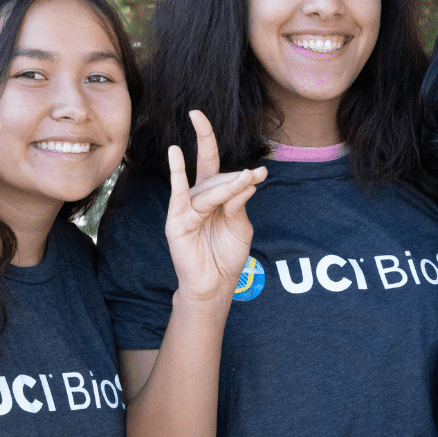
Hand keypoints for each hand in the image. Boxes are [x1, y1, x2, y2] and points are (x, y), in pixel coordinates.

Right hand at [164, 110, 267, 302]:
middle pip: (213, 172)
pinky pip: (178, 194)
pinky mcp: (177, 220)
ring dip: (228, 185)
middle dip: (228, 167)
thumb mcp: (240, 226)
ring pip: (209, 189)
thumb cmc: (227, 256)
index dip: (242, 173)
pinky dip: (176, 172)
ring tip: (247, 179)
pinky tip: (174, 152)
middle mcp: (199, 197)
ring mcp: (187, 207)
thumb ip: (239, 203)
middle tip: (254, 174)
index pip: (223, 173)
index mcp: (215, 197)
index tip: (262, 173)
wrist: (216, 284)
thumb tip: (246, 178)